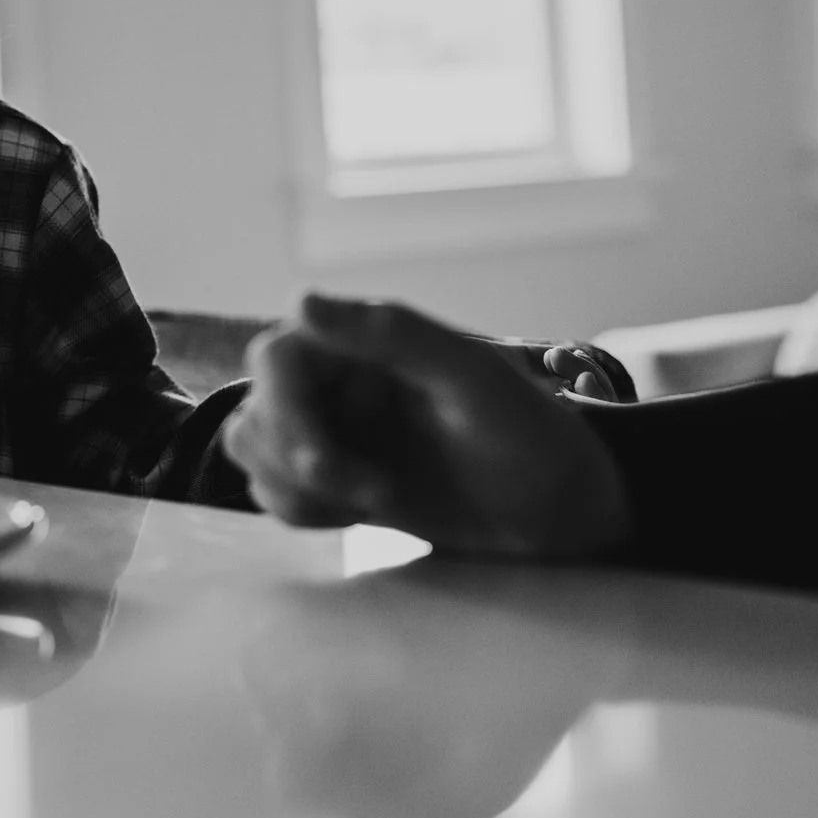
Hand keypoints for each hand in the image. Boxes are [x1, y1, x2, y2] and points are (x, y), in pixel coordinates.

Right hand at [221, 293, 631, 560]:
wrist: (562, 514)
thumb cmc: (531, 439)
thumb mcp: (472, 379)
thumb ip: (392, 333)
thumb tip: (300, 299)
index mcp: (364, 343)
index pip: (276, 356)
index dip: (281, 407)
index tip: (322, 460)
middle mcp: (338, 380)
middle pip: (256, 408)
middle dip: (295, 458)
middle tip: (367, 493)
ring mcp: (333, 429)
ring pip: (254, 448)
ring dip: (295, 487)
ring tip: (369, 504)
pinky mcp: (335, 477)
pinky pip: (272, 488)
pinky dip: (299, 509)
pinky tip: (358, 518)